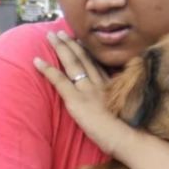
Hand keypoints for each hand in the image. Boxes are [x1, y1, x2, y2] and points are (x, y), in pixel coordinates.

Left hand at [33, 31, 135, 158]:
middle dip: (72, 44)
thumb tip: (123, 104)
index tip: (81, 41)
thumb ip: (124, 102)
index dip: (87, 52)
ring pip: (72, 63)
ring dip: (60, 48)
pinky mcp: (76, 100)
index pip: (97, 65)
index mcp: (112, 87)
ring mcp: (87, 90)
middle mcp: (99, 83)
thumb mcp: (131, 110)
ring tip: (50, 35)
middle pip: (84, 58)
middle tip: (62, 32)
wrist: (128, 137)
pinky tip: (36, 61)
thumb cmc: (132, 131)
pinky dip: (47, 69)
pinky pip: (59, 80)